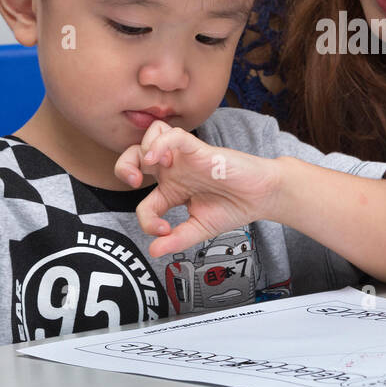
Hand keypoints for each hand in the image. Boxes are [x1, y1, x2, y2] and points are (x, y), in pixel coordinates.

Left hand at [114, 120, 279, 257]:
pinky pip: (173, 135)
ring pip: (151, 134)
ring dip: (142, 149)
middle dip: (124, 167)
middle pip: (135, 155)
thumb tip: (153, 252)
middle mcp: (175, 170)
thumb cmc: (235, 207)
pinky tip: (159, 160)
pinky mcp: (198, 148)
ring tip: (152, 166)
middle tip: (133, 182)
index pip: (144, 202)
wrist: (262, 197)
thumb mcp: (200, 228)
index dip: (147, 221)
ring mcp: (185, 158)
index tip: (164, 231)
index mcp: (172, 190)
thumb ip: (177, 239)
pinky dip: (159, 144)